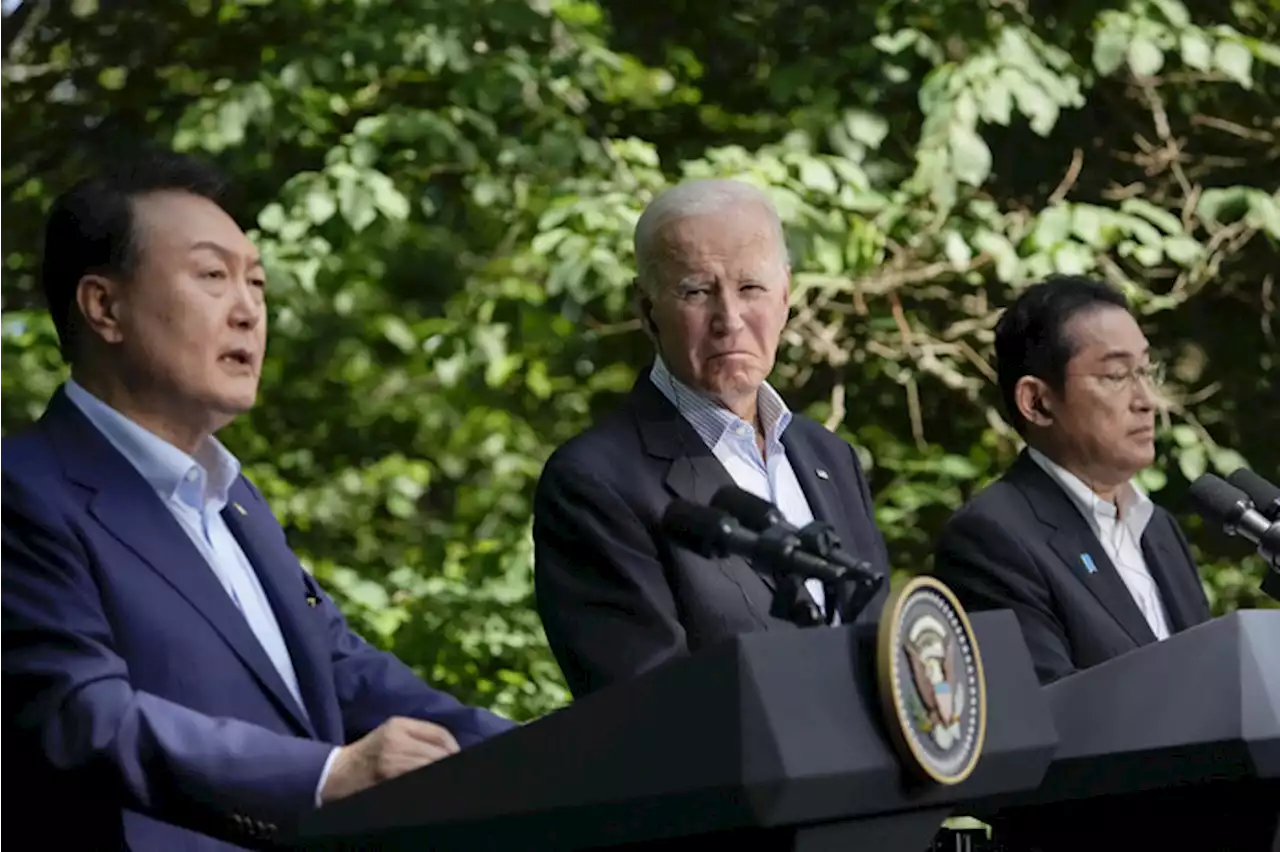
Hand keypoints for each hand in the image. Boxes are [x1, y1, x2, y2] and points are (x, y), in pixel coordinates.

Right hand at [320, 716, 459, 803]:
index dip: (454, 747)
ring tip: (446, 778)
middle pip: (438, 752)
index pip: (439, 733)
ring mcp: (392, 762)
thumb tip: (452, 748)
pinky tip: (431, 786)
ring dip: (441, 773)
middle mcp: (396, 741)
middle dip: (450, 762)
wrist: (335, 774)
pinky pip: (418, 779)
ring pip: (430, 766)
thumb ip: (418, 735)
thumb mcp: (391, 734)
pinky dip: (428, 782)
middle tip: (458, 770)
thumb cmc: (368, 753)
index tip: (458, 757)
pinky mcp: (388, 780)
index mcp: (398, 725)